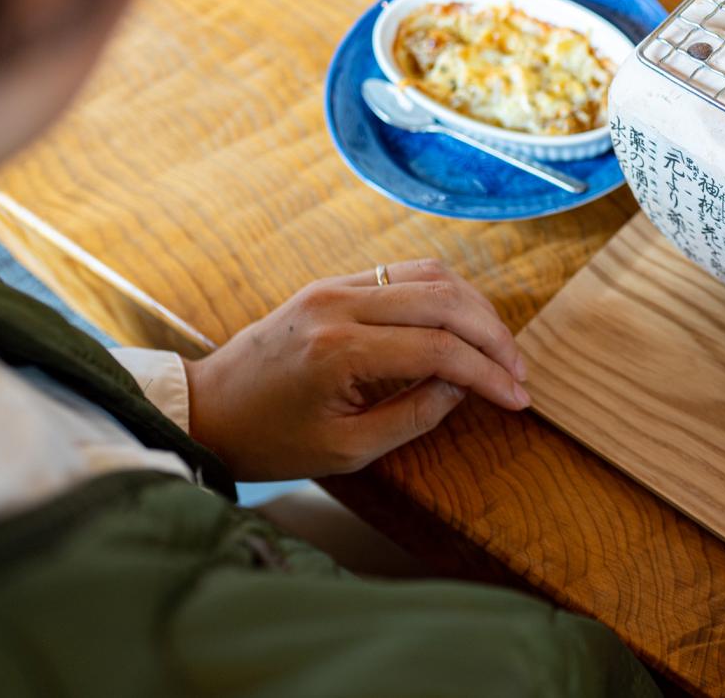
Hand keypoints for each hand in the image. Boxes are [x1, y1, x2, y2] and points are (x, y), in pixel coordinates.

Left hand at [183, 259, 529, 479]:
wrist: (205, 410)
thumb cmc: (269, 441)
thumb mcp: (346, 450)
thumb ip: (414, 417)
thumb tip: (464, 386)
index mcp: (340, 351)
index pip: (440, 349)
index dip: (489, 373)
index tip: (519, 398)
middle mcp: (340, 305)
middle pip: (445, 301)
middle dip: (493, 336)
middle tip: (518, 371)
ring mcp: (334, 287)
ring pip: (431, 276)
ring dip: (474, 308)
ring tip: (497, 347)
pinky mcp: (332, 283)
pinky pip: (404, 274)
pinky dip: (444, 295)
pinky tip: (461, 324)